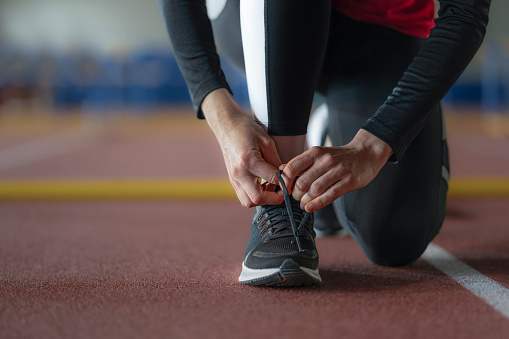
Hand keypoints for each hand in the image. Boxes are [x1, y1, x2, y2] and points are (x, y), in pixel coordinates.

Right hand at [201, 89, 283, 206]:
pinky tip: (262, 186)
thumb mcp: (266, 141)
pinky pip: (243, 196)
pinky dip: (254, 196)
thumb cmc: (247, 130)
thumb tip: (284, 176)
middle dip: (274, 198)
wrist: (227, 126)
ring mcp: (233, 178)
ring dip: (263, 200)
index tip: (290, 181)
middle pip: (257, 198)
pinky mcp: (232, 180)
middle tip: (282, 191)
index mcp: (249, 161)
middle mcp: (239, 173)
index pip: (272, 179)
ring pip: (248, 201)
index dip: (285, 182)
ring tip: (271, 189)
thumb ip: (275, 161)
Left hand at [282, 129, 392, 211]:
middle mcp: (326, 160)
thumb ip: (302, 163)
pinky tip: (310, 208)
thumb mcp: (319, 154)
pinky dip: (317, 204)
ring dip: (305, 201)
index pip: (292, 167)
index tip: (284, 189)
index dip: (285, 181)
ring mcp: (338, 170)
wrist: (366, 153)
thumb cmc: (339, 157)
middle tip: (296, 198)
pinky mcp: (349, 181)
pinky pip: (330, 195)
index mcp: (315, 152)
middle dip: (295, 194)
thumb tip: (281, 170)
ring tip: (304, 204)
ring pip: (315, 190)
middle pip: (302, 182)